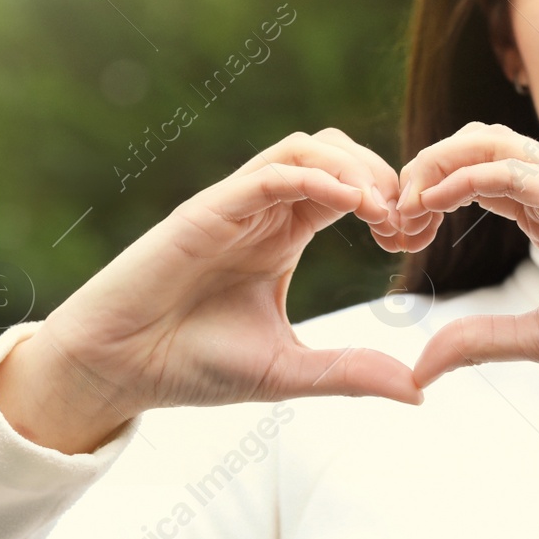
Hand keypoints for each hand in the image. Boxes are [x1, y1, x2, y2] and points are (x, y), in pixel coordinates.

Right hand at [0, 129, 422, 454]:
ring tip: (383, 212)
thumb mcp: (290, 372)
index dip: (392, 202)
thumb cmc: (193, 366)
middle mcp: (265, 210)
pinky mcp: (209, 210)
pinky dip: (317, 177)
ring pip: (308, 147)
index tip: (415, 239)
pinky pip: (272, 173)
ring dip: (355, 167)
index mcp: (286, 234)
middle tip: (406, 222)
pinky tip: (350, 204)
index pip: (352, 187)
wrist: (118, 372)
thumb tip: (419, 390)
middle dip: (383, 176)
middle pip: (338, 152)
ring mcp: (236, 205)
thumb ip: (351, 372)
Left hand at [396, 122, 538, 392]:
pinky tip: (430, 207)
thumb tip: (418, 368)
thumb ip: (479, 341)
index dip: (427, 198)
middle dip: (420, 173)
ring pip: (483, 141)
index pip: (474, 178)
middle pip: (471, 146)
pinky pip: (505, 168)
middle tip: (391, 222)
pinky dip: (458, 178)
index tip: (397, 239)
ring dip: (431, 166)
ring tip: (404, 210)